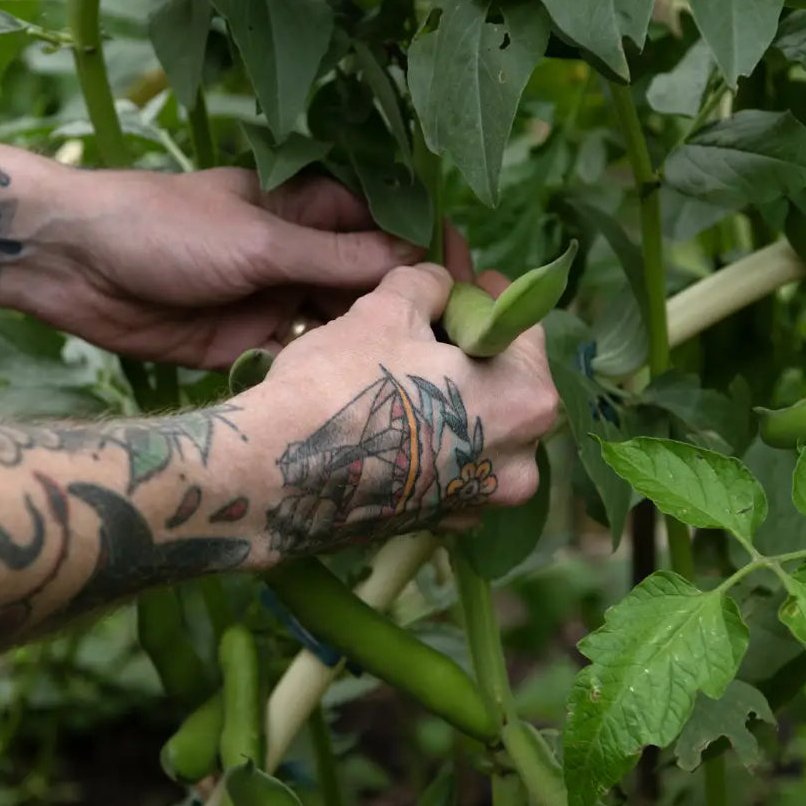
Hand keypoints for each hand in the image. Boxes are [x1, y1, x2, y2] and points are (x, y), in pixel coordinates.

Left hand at [19, 167, 472, 367]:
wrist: (70, 263)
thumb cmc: (163, 227)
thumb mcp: (258, 241)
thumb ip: (334, 260)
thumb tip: (418, 267)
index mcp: (308, 208)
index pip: (390, 228)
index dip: (433, 256)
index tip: (473, 293)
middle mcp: (299, 255)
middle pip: (372, 284)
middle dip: (410, 313)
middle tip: (456, 358)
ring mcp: (273, 302)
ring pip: (340, 328)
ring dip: (370, 351)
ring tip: (418, 387)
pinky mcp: (244, 347)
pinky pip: (299, 363)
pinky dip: (324, 377)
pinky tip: (358, 401)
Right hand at [241, 263, 558, 557]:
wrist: (278, 477)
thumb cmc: (344, 384)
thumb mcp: (388, 310)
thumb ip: (428, 285)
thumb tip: (440, 283)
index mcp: (526, 402)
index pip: (522, 329)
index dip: (486, 296)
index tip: (461, 282)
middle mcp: (520, 462)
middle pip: (502, 383)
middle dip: (467, 349)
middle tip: (425, 321)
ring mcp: (480, 501)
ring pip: (474, 427)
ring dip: (447, 394)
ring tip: (401, 364)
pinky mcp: (439, 522)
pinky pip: (447, 464)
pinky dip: (428, 437)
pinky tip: (389, 415)